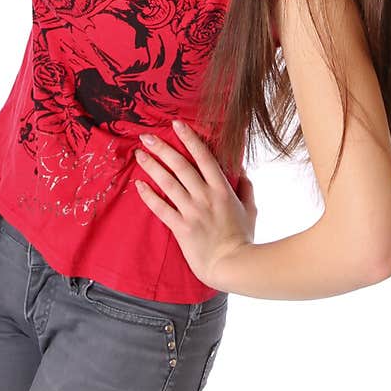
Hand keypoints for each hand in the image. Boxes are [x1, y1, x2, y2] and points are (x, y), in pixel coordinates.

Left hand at [133, 118, 256, 288]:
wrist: (233, 266)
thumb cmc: (243, 238)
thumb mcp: (251, 209)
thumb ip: (246, 188)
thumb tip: (242, 171)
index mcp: (222, 189)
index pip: (204, 157)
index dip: (189, 139)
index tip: (177, 125)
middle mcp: (205, 196)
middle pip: (180, 166)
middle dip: (162, 148)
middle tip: (147, 136)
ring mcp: (192, 211)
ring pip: (168, 183)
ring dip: (152, 167)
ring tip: (139, 155)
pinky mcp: (181, 228)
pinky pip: (161, 208)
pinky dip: (149, 196)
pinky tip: (139, 185)